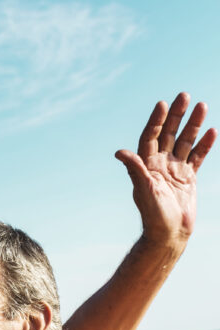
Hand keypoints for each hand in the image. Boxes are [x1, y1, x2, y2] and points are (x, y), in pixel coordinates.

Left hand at [115, 93, 215, 245]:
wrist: (169, 233)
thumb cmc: (153, 214)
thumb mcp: (144, 190)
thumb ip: (135, 169)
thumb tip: (119, 152)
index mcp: (146, 166)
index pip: (151, 137)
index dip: (156, 121)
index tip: (162, 104)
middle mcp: (160, 165)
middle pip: (169, 134)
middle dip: (176, 115)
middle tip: (184, 95)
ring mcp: (175, 170)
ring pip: (186, 142)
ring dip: (193, 124)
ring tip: (202, 105)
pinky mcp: (188, 178)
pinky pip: (197, 157)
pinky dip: (204, 144)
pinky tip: (212, 130)